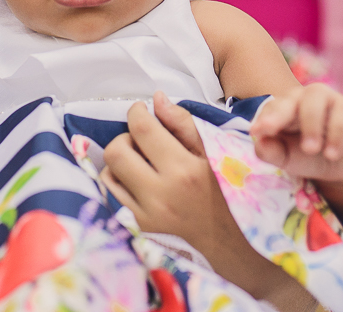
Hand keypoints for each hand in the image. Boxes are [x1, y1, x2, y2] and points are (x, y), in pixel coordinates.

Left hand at [100, 92, 236, 253]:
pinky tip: (137, 180)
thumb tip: (156, 98)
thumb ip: (183, 124)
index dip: (136, 112)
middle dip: (126, 136)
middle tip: (142, 138)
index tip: (141, 109)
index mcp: (183, 171)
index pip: (142, 129)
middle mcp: (160, 195)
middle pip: (117, 151)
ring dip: (120, 160)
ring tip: (141, 161)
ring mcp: (146, 216)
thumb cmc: (228, 192)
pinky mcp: (139, 229)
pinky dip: (119, 182)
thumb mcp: (215, 154)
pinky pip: (112, 197)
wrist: (234, 244)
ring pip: (108, 174)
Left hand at [249, 84, 342, 216]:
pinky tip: (331, 154)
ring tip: (310, 149)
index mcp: (284, 106)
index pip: (271, 107)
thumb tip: (259, 142)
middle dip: (280, 114)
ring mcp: (329, 100)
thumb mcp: (286, 158)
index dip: (264, 118)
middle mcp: (305, 97)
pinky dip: (336, 136)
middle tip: (271, 131)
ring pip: (317, 97)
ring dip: (311, 124)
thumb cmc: (307, 156)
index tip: (256, 131)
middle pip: (291, 97)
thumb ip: (270, 151)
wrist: (342, 164)